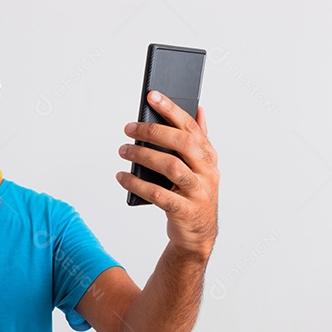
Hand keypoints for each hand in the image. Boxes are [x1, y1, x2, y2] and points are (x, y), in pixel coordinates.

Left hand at [117, 90, 219, 256]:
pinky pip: (159, 194)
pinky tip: (122, 177)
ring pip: (171, 166)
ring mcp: (198, 192)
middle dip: (153, 132)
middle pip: (182, 143)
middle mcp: (207, 172)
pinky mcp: (184, 211)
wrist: (198, 235)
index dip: (172, 109)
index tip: (152, 96)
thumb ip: (199, 139)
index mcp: (209, 157)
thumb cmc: (193, 195)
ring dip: (143, 155)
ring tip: (123, 150)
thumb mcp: (200, 167)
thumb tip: (199, 109)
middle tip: (129, 128)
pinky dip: (137, 184)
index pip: (191, 127)